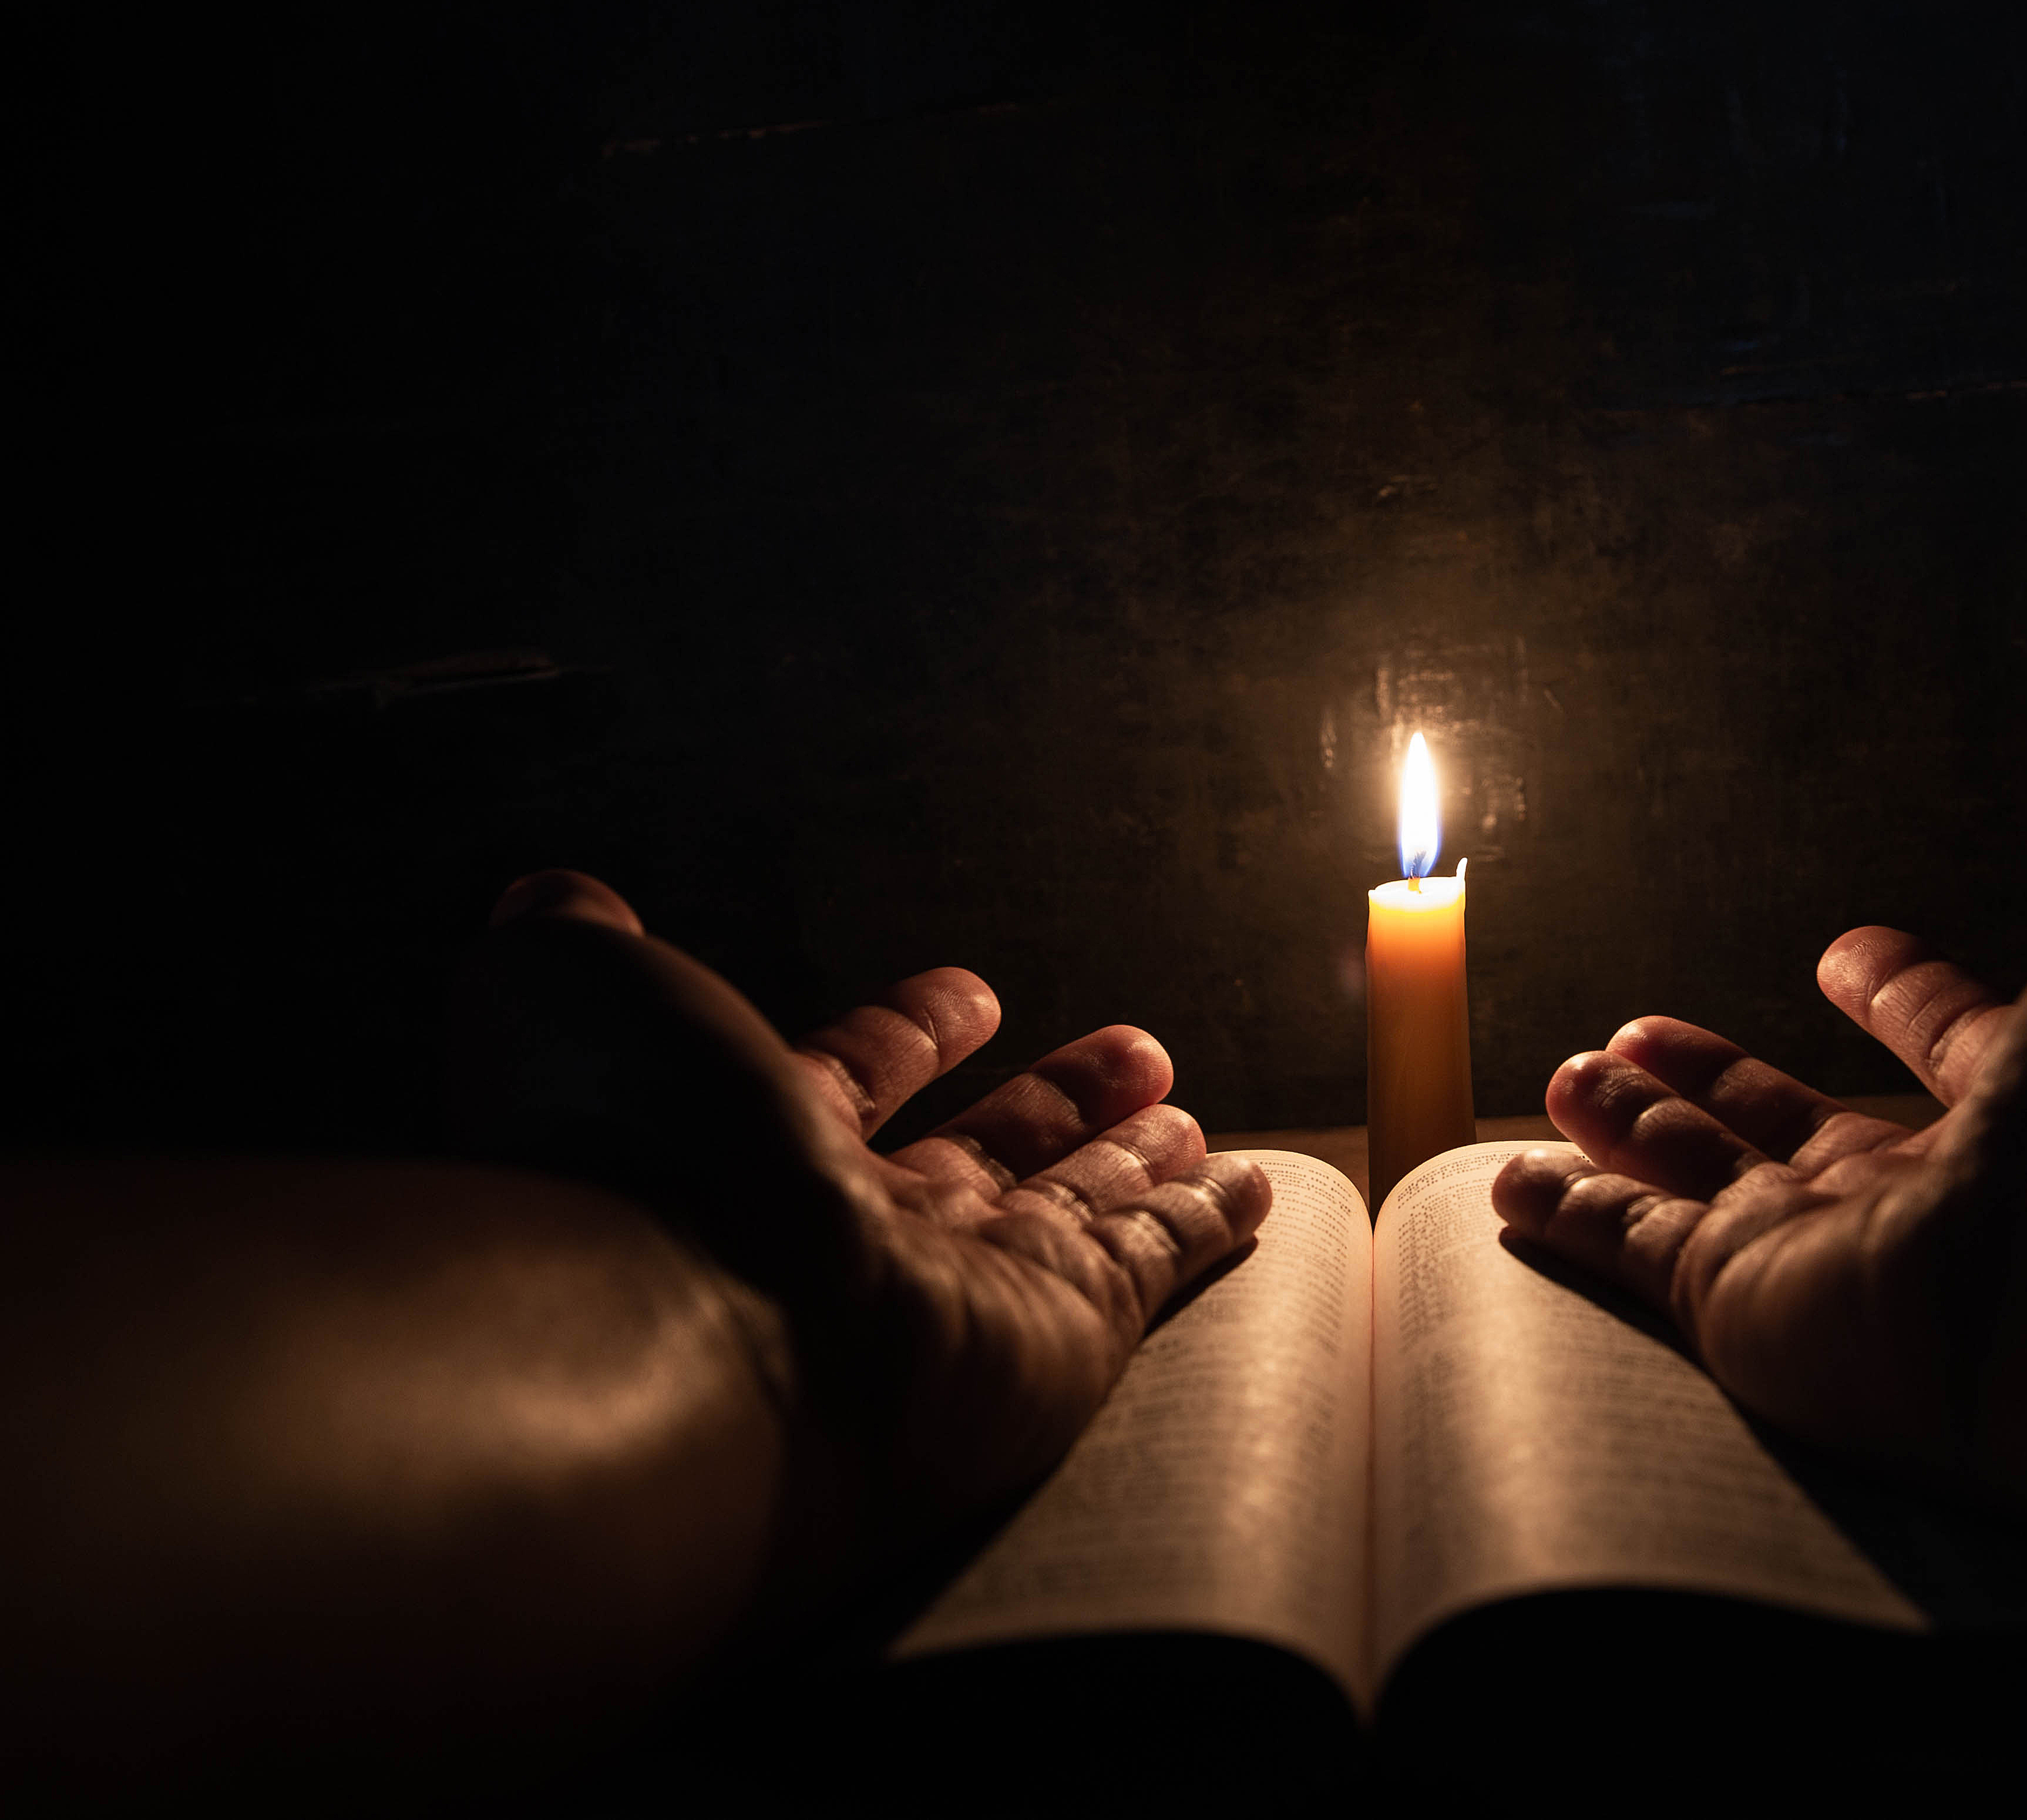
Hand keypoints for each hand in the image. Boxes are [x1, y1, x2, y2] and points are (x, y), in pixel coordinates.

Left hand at [445, 871, 1270, 1592]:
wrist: (680, 1337)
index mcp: (749, 1154)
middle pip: (982, 1160)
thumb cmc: (614, 1166)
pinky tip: (1252, 1192)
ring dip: (1134, 1162)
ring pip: (1072, 1215)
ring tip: (1193, 1118)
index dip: (910, 1034)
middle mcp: (858, 1235)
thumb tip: (560, 898)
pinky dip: (1202, 1228)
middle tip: (1130, 1055)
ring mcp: (961, 1293)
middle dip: (1054, 1107)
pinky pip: (1147, 1269)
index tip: (968, 995)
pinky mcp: (1057, 1342)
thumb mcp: (561, 997)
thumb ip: (568, 947)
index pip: (851, 1086)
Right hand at [1491, 725, 2026, 1474]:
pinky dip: (1570, 1219)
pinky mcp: (1751, 1309)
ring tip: (1572, 1073)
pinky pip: (1636, 1255)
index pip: (1958, 1044)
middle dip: (1732, 1079)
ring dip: (1641, 1129)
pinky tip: (1511, 1190)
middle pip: (1808, 1131)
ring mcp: (1841, 1259)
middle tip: (1653, 1030)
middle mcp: (1944, 1193)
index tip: (1855, 952)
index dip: (1906, 995)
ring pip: (1709, 1188)